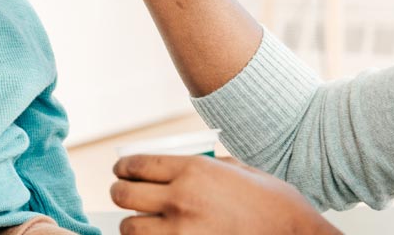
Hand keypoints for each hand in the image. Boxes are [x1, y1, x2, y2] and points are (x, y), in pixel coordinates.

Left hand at [110, 155, 338, 234]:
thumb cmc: (272, 202)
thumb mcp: (237, 169)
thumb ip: (204, 165)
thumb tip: (177, 165)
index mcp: (194, 170)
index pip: (136, 165)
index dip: (123, 167)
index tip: (122, 171)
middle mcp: (182, 200)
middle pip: (124, 195)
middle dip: (121, 193)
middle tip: (125, 193)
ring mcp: (181, 234)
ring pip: (130, 229)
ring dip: (133, 225)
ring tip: (142, 222)